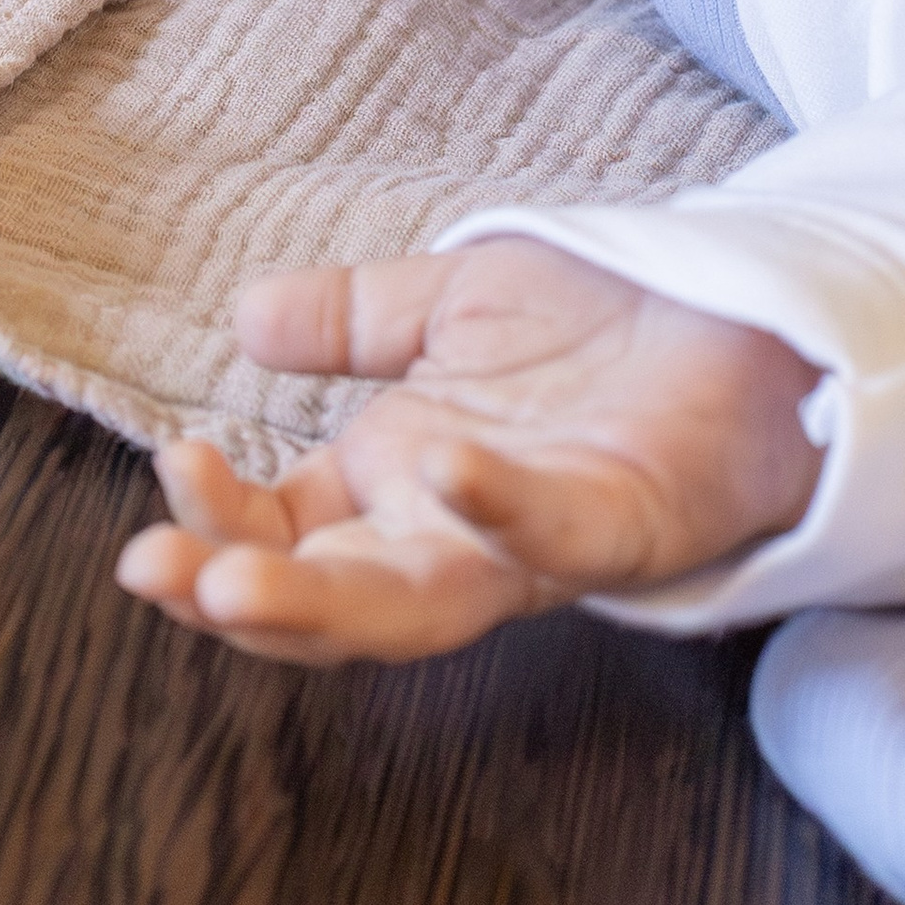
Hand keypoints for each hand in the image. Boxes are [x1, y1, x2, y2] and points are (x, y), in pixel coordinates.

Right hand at [118, 237, 820, 665]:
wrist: (746, 313)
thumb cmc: (603, 320)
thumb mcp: (454, 299)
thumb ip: (354, 319)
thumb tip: (243, 317)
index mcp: (402, 486)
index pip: (286, 531)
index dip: (220, 513)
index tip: (171, 461)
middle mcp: (454, 532)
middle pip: (333, 598)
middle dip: (240, 597)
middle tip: (158, 570)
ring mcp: (534, 534)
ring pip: (422, 605)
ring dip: (326, 603)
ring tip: (239, 580)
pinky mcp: (621, 518)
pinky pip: (552, 535)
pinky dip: (495, 510)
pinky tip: (439, 469)